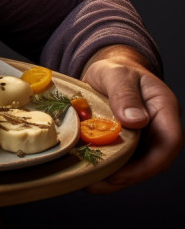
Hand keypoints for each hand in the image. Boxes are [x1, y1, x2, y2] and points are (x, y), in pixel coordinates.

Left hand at [81, 45, 182, 192]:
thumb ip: (125, 94)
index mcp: (164, 109)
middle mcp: (158, 128)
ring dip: (113, 178)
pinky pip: (121, 160)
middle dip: (125, 177)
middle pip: (151, 161)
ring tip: (87, 183)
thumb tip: (135, 121)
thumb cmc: (116, 69)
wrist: (109, 70)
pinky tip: (85, 172)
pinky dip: (105, 168)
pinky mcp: (129, 143)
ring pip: (135, 165)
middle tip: (95, 184)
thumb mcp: (117, 74)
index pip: (169, 142)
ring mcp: (145, 138)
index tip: (120, 173)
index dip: (148, 163)